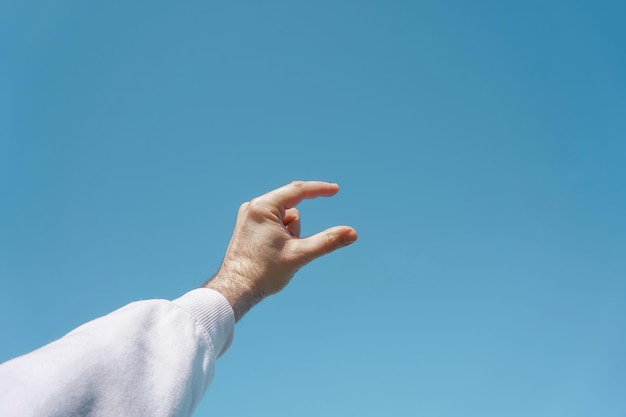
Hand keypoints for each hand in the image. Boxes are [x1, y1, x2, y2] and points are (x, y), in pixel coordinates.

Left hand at [205, 181, 356, 320]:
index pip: (297, 191)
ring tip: (275, 255)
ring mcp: (249, 217)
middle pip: (292, 209)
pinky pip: (275, 225)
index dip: (319, 189)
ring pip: (285, 219)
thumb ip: (327, 241)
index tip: (336, 190)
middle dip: (296, 231)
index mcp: (263, 207)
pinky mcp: (249, 227)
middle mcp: (253, 207)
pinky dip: (281, 236)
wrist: (235, 290)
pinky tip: (270, 254)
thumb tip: (352, 233)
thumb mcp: (300, 255)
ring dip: (289, 235)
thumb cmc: (263, 272)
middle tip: (288, 251)